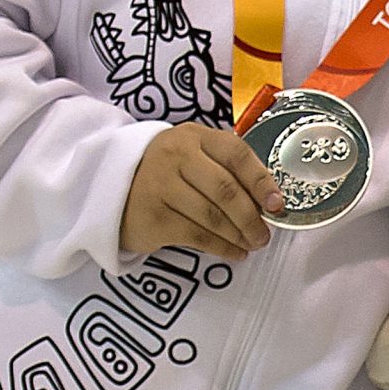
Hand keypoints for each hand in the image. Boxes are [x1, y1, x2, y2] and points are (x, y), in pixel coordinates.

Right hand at [120, 123, 283, 258]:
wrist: (112, 188)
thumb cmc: (168, 173)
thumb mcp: (195, 157)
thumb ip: (227, 170)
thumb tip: (269, 203)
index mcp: (195, 137)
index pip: (236, 155)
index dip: (261, 181)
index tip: (277, 204)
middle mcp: (175, 156)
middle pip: (225, 190)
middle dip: (251, 217)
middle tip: (265, 234)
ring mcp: (159, 186)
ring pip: (212, 216)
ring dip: (238, 235)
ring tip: (252, 244)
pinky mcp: (151, 216)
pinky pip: (196, 235)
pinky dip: (221, 247)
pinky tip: (233, 252)